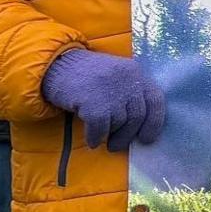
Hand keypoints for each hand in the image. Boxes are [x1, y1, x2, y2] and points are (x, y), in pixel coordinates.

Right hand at [40, 50, 166, 152]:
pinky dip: (95, 137)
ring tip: (101, 137)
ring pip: (119, 123)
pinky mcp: (94, 102)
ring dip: (110, 135)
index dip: (154, 122)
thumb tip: (139, 129)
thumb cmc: (85, 77)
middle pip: (137, 116)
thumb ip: (129, 94)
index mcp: (135, 72)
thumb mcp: (114, 78)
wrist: (55, 66)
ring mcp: (111, 89)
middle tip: (117, 145)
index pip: (155, 100)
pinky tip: (91, 140)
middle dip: (128, 135)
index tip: (147, 138)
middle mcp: (127, 78)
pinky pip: (100, 128)